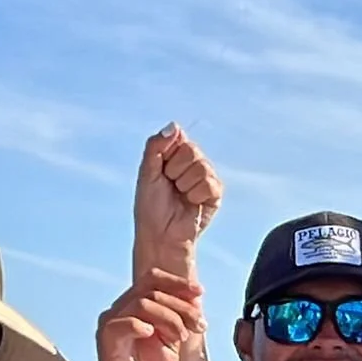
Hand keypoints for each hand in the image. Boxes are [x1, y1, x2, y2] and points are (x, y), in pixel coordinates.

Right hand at [96, 269, 206, 360]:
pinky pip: (123, 323)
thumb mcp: (172, 339)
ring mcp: (110, 324)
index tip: (199, 292)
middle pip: (152, 290)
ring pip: (143, 303)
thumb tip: (195, 295)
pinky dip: (142, 326)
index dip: (177, 283)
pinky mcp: (107, 341)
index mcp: (131, 307)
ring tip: (180, 337)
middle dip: (181, 305)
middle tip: (198, 325)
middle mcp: (118, 311)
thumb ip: (179, 317)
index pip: (152, 280)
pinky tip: (153, 335)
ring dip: (170, 318)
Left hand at [133, 123, 222, 275]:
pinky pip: (210, 184)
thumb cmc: (151, 207)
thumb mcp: (147, 172)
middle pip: (191, 150)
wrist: (161, 235)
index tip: (160, 171)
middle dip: (175, 171)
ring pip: (201, 167)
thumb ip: (156, 146)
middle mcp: (191, 162)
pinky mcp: (215, 193)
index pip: (179, 137)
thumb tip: (175, 125)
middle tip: (170, 186)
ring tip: (180, 196)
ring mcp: (205, 177)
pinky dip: (196, 196)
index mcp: (174, 154)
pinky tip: (191, 204)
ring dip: (185, 185)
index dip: (167, 154)